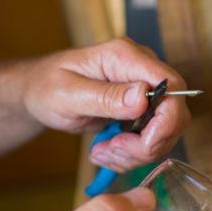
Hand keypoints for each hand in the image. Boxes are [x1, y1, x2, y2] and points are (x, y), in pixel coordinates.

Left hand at [22, 37, 190, 171]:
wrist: (38, 92)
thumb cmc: (46, 86)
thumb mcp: (68, 94)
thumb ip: (106, 96)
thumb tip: (143, 97)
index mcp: (125, 57)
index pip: (171, 84)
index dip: (167, 119)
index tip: (144, 144)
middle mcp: (141, 70)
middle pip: (174, 113)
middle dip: (148, 143)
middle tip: (113, 151)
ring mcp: (144, 90)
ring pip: (164, 132)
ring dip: (136, 152)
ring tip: (102, 153)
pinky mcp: (141, 110)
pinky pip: (151, 139)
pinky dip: (131, 153)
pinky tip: (106, 151)